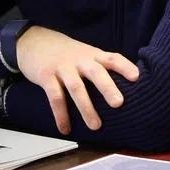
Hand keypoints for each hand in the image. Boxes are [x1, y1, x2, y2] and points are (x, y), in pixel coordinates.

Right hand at [15, 26, 138, 133]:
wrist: (32, 41)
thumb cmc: (64, 53)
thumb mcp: (83, 53)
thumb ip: (99, 66)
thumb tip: (122, 88)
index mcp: (91, 54)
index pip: (112, 58)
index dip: (124, 66)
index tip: (137, 77)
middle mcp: (79, 60)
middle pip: (95, 72)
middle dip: (107, 87)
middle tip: (119, 103)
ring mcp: (62, 67)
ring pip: (76, 87)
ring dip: (86, 107)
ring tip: (96, 126)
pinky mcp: (46, 76)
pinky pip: (54, 97)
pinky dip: (60, 114)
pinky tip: (65, 129)